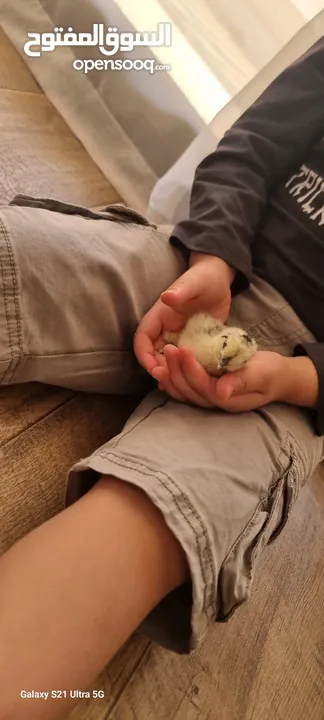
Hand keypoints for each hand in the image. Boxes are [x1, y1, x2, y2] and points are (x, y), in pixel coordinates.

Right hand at [134, 253, 233, 375]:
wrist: (220, 280)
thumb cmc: (205, 278)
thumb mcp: (194, 283)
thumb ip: (181, 291)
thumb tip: (166, 296)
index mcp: (159, 316)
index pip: (142, 338)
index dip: (144, 355)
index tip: (154, 370)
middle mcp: (165, 329)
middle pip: (152, 353)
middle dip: (157, 368)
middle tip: (170, 381)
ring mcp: (178, 337)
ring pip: (167, 360)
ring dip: (170, 373)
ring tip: (180, 387)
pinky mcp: (191, 343)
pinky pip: (183, 360)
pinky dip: (184, 371)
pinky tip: (192, 382)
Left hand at [156, 348, 286, 410]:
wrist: (275, 377)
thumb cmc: (270, 373)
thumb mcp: (261, 374)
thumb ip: (242, 382)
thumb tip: (221, 393)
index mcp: (228, 399)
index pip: (203, 385)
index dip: (190, 368)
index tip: (183, 348)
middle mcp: (215, 402)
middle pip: (189, 389)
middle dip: (176, 370)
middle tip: (168, 349)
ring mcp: (208, 399)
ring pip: (183, 391)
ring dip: (170, 376)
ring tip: (159, 358)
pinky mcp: (205, 391)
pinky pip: (185, 388)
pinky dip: (172, 380)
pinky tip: (162, 369)